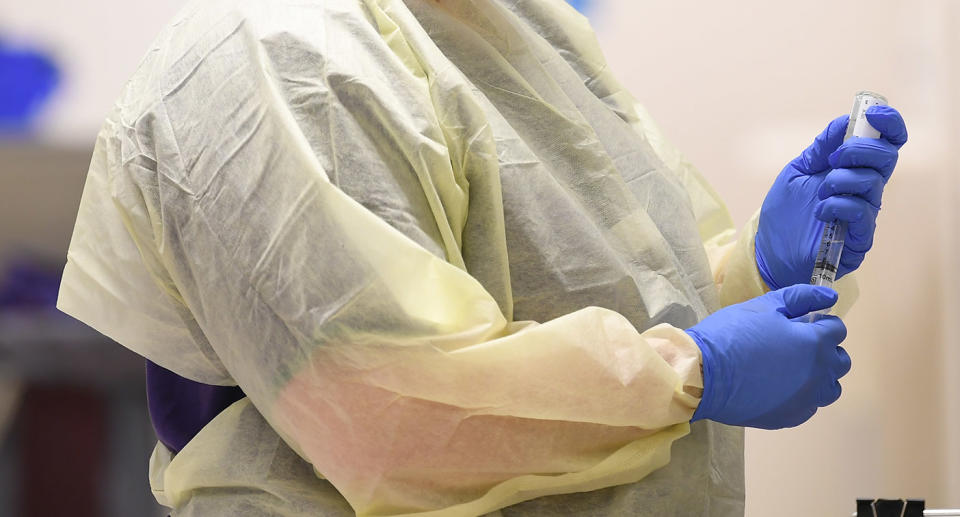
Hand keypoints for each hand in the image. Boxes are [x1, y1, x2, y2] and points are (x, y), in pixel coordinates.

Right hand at [686, 284, 849, 428]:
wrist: (702, 375)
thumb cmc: (731, 334)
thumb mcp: (764, 306)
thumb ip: (801, 297)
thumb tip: (831, 296)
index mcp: (814, 343)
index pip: (837, 330)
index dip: (820, 322)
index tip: (801, 322)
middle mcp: (818, 374)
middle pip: (840, 361)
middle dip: (825, 349)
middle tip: (797, 344)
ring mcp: (806, 400)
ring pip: (830, 388)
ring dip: (819, 375)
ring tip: (792, 369)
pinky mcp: (790, 417)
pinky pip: (809, 406)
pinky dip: (802, 395)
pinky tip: (779, 387)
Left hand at [755, 106, 907, 288]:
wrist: (770, 251)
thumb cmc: (785, 213)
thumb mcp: (797, 172)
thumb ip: (820, 148)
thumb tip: (844, 121)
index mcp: (854, 169)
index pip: (886, 143)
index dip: (889, 125)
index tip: (873, 115)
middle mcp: (864, 189)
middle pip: (886, 157)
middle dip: (860, 149)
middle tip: (833, 158)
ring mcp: (864, 213)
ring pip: (872, 183)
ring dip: (841, 180)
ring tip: (819, 192)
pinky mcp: (859, 238)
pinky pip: (861, 213)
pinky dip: (839, 205)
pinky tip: (821, 211)